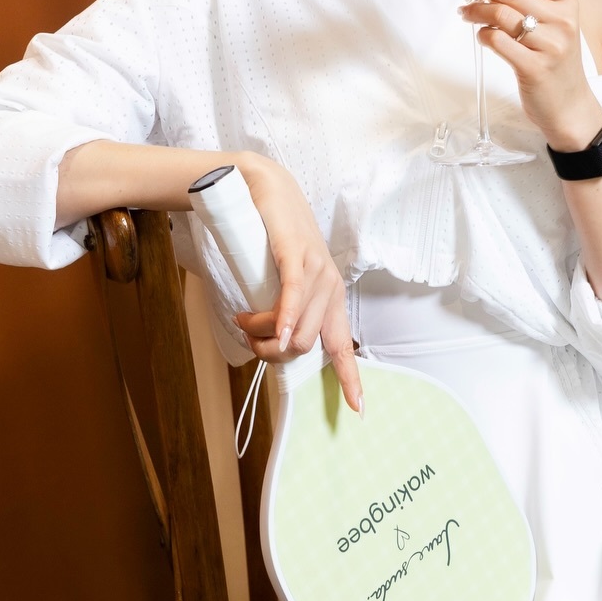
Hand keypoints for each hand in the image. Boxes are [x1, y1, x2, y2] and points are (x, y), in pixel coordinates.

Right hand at [228, 156, 362, 413]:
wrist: (263, 190)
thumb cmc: (270, 241)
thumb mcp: (281, 283)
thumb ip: (282, 311)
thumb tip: (273, 343)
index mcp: (329, 298)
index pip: (343, 346)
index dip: (351, 379)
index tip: (358, 410)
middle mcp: (330, 287)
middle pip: (306, 346)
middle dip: (272, 353)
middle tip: (249, 337)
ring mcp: (316, 270)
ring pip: (295, 328)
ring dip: (263, 334)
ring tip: (243, 319)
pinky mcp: (298, 254)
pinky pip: (295, 295)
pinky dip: (285, 317)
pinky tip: (274, 328)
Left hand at [440, 0, 601, 151]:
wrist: (570, 106)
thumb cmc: (554, 61)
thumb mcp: (552, 25)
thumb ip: (528, 1)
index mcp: (566, 2)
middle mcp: (561, 20)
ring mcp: (550, 45)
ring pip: (499, 13)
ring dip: (473, 9)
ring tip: (463, 12)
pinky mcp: (534, 68)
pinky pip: (497, 41)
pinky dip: (483, 36)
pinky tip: (482, 36)